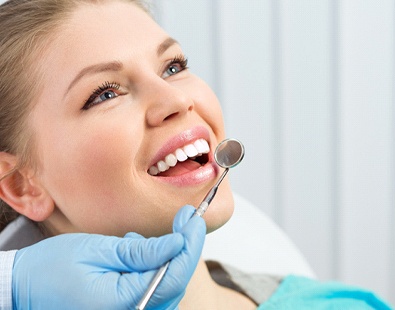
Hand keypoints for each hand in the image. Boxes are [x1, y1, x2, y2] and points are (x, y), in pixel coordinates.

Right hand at [12, 205, 205, 309]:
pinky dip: (153, 266)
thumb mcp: (98, 251)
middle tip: (186, 219)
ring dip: (168, 257)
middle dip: (185, 247)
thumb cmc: (52, 269)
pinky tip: (136, 251)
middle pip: (175, 281)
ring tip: (148, 237)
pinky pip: (152, 288)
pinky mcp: (125, 308)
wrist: (24, 288)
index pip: (174, 275)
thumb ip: (141, 253)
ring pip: (166, 285)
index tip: (194, 219)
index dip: (190, 245)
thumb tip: (177, 243)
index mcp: (123, 304)